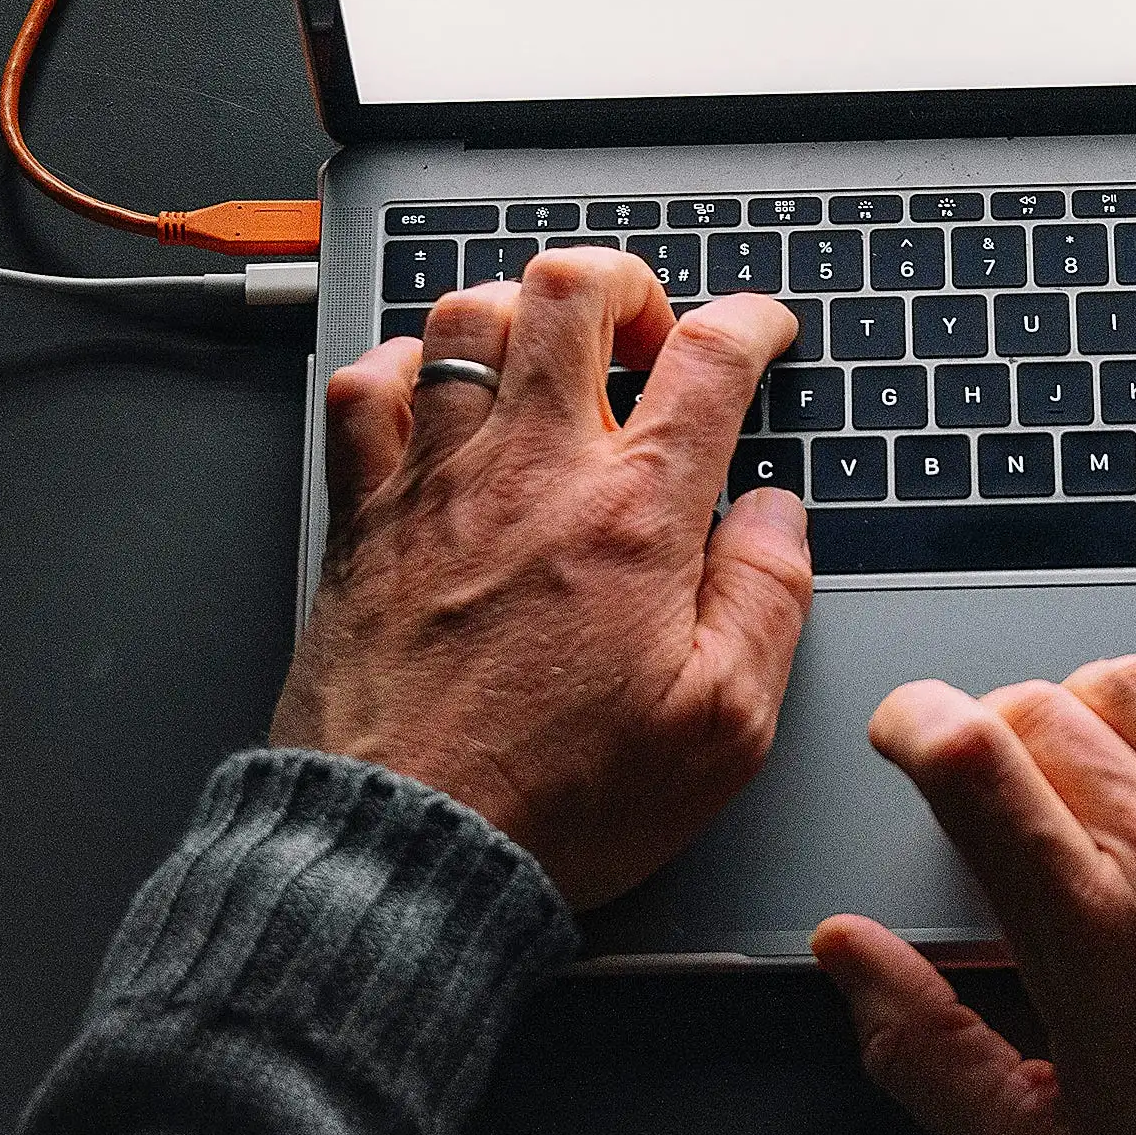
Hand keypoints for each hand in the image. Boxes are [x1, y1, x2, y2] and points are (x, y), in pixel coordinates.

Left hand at [277, 251, 806, 907]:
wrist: (404, 850)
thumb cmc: (558, 804)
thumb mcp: (721, 730)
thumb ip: (767, 600)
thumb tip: (774, 515)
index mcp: (633, 515)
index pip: (708, 358)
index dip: (749, 322)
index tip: (759, 333)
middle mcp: (528, 471)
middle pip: (571, 290)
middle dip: (626, 284)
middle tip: (646, 335)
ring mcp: (433, 483)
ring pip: (466, 317)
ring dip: (520, 316)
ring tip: (548, 359)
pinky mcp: (361, 518)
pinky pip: (364, 387)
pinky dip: (401, 367)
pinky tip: (431, 399)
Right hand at [811, 658, 1135, 1134]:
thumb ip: (923, 1053)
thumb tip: (851, 954)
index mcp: (1095, 933)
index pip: (972, 756)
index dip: (915, 721)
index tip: (908, 734)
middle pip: (1044, 704)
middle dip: (995, 730)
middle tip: (1001, 787)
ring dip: (1093, 715)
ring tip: (1095, 781)